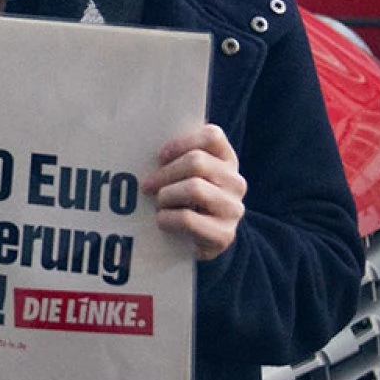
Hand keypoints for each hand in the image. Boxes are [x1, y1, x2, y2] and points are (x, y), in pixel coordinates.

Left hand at [141, 123, 245, 261]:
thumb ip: (177, 160)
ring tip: (159, 204)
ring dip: (167, 196)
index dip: (182, 143)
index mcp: (227, 161)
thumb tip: (143, 150)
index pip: (213, 136)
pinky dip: (167, 218)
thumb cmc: (186, 203)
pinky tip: (162, 221)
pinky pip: (188, 219)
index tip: (160, 157)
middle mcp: (235, 182)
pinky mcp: (224, 234)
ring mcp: (233, 209)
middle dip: (165, 173)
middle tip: (147, 185)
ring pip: (194, 188)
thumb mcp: (186, 177)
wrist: (200, 243)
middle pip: (197, 162)